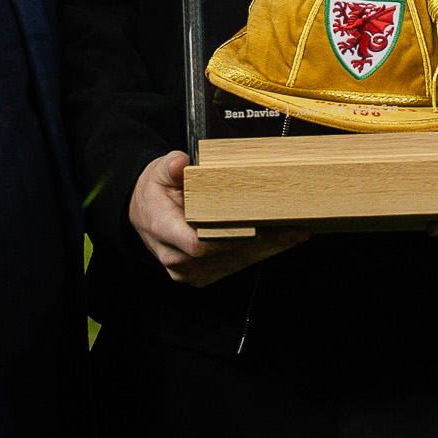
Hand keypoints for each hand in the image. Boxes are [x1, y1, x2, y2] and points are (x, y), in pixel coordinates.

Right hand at [129, 150, 307, 286]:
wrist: (143, 212)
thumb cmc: (155, 190)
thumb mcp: (158, 171)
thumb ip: (170, 168)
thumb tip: (180, 163)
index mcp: (163, 229)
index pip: (197, 243)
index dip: (228, 238)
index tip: (257, 228)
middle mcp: (174, 256)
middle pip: (221, 255)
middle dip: (259, 243)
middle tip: (291, 228)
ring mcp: (185, 270)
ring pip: (230, 265)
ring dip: (263, 251)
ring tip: (294, 234)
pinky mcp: (198, 274)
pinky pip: (228, 268)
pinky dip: (253, 255)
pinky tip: (278, 242)